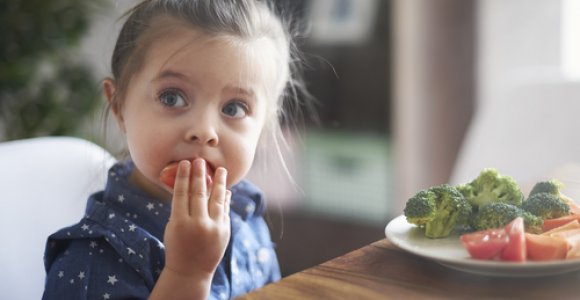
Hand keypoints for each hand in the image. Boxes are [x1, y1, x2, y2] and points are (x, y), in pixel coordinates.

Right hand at [162, 159, 230, 277]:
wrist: (191, 271)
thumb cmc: (177, 246)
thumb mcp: (173, 228)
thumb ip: (181, 208)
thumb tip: (191, 186)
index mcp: (179, 223)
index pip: (181, 194)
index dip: (183, 177)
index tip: (185, 163)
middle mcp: (197, 225)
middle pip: (199, 194)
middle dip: (200, 175)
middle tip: (200, 160)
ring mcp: (213, 228)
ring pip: (217, 200)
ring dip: (219, 183)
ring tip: (221, 169)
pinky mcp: (224, 231)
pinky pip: (225, 210)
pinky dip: (225, 199)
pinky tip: (225, 189)